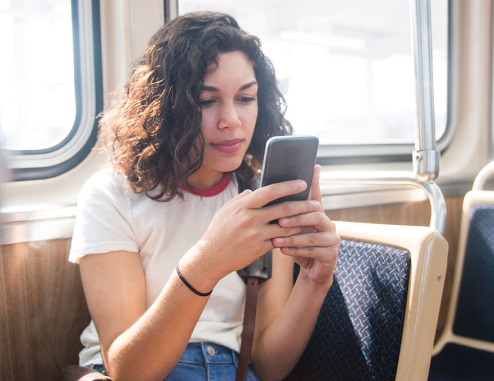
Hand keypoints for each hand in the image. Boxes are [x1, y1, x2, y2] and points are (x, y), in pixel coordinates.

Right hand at [180, 179, 322, 288]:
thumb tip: (255, 191)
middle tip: (316, 203)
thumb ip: (242, 199)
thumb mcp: (226, 210)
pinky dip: (292, 238)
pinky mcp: (259, 249)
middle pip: (283, 209)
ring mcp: (255, 235)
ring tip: (314, 220)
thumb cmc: (218, 231)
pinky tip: (301, 236)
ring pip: (286, 227)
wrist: (210, 257)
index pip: (270, 191)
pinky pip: (281, 241)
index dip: (288, 186)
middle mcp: (250, 219)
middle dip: (303, 205)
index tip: (302, 183)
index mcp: (243, 206)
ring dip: (302, 223)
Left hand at [272, 165, 339, 287]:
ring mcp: (332, 238)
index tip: (314, 166)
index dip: (315, 181)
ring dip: (292, 237)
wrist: (311, 270)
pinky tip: (282, 250)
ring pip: (312, 235)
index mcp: (317, 214)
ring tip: (275, 239)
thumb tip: (263, 195)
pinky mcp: (332, 254)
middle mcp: (328, 223)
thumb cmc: (297, 245)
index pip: (315, 195)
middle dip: (296, 217)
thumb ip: (282, 214)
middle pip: (314, 215)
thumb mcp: (289, 229)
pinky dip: (296, 250)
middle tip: (279, 220)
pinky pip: (313, 250)